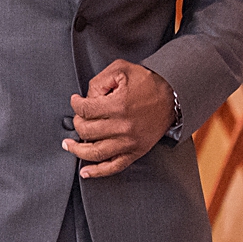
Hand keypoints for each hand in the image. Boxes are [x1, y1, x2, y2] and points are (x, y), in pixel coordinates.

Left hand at [66, 59, 172, 178]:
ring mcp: (129, 142)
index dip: (75, 103)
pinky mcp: (136, 151)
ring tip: (68, 145)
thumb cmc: (148, 82)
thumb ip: (99, 81)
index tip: (76, 101)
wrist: (174, 95)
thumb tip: (86, 98)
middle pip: (86, 130)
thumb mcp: (121, 69)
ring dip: (77, 150)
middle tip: (78, 117)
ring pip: (95, 152)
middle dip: (77, 122)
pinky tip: (86, 171)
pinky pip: (114, 166)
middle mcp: (123, 126)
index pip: (85, 110)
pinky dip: (97, 172)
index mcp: (118, 105)